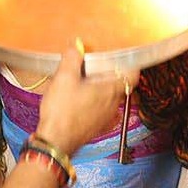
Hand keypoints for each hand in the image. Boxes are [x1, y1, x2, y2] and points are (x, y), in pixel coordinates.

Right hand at [34, 42, 133, 156]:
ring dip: (100, 90)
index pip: (132, 75)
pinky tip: (80, 101)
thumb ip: (72, 58)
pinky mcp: (97, 128)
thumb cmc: (62, 111)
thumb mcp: (63, 77)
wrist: (55, 141)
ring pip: (110, 99)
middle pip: (119, 85)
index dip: (129, 65)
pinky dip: (95, 104)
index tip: (122, 58)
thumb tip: (76, 46)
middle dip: (108, 75)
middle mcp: (113, 105)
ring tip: (82, 84)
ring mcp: (106, 119)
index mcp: (109, 90)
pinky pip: (102, 111)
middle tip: (92, 67)